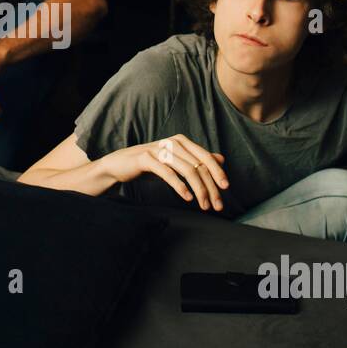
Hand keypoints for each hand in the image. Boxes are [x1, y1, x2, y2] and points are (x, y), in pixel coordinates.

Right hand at [98, 134, 227, 211]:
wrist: (120, 164)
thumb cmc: (151, 164)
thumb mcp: (176, 162)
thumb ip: (197, 159)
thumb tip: (221, 159)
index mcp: (182, 142)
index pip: (205, 157)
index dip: (218, 172)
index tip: (226, 188)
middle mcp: (173, 142)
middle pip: (199, 166)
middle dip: (211, 187)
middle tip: (217, 205)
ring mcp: (159, 149)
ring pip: (187, 170)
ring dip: (198, 190)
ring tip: (204, 205)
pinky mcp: (146, 158)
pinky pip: (168, 173)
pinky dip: (179, 186)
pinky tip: (187, 197)